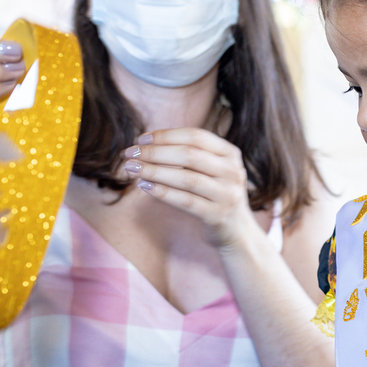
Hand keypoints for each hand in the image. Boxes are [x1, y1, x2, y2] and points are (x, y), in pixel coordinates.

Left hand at [121, 127, 258, 249]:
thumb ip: (190, 154)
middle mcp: (232, 172)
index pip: (195, 136)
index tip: (141, 139)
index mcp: (230, 154)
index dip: (166, 135)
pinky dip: (162, 192)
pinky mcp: (217, 215)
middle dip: (154, 152)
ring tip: (132, 168)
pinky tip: (144, 187)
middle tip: (129, 153)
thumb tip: (146, 143)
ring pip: (186, 178)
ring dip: (154, 171)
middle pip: (189, 155)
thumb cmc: (215, 194)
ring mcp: (227, 195)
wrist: (237, 231)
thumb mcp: (212, 170)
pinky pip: (185, 201)